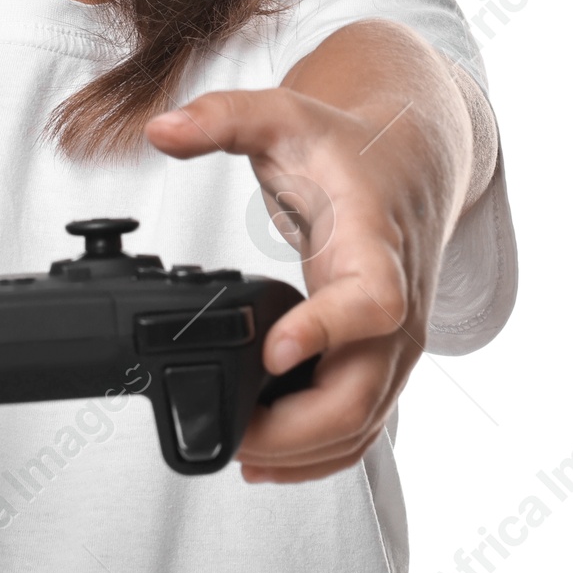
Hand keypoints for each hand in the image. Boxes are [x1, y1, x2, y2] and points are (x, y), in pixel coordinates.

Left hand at [147, 82, 463, 482]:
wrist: (413, 163)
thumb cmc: (350, 147)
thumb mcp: (286, 115)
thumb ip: (223, 118)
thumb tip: (160, 128)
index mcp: (377, 245)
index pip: (373, 303)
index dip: (327, 333)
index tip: (271, 353)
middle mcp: (398, 307)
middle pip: (364, 392)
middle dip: (296, 428)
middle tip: (229, 431)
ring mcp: (395, 343)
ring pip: (364, 423)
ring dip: (302, 452)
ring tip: (235, 449)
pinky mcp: (382, 362)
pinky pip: (362, 425)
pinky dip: (318, 454)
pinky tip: (265, 457)